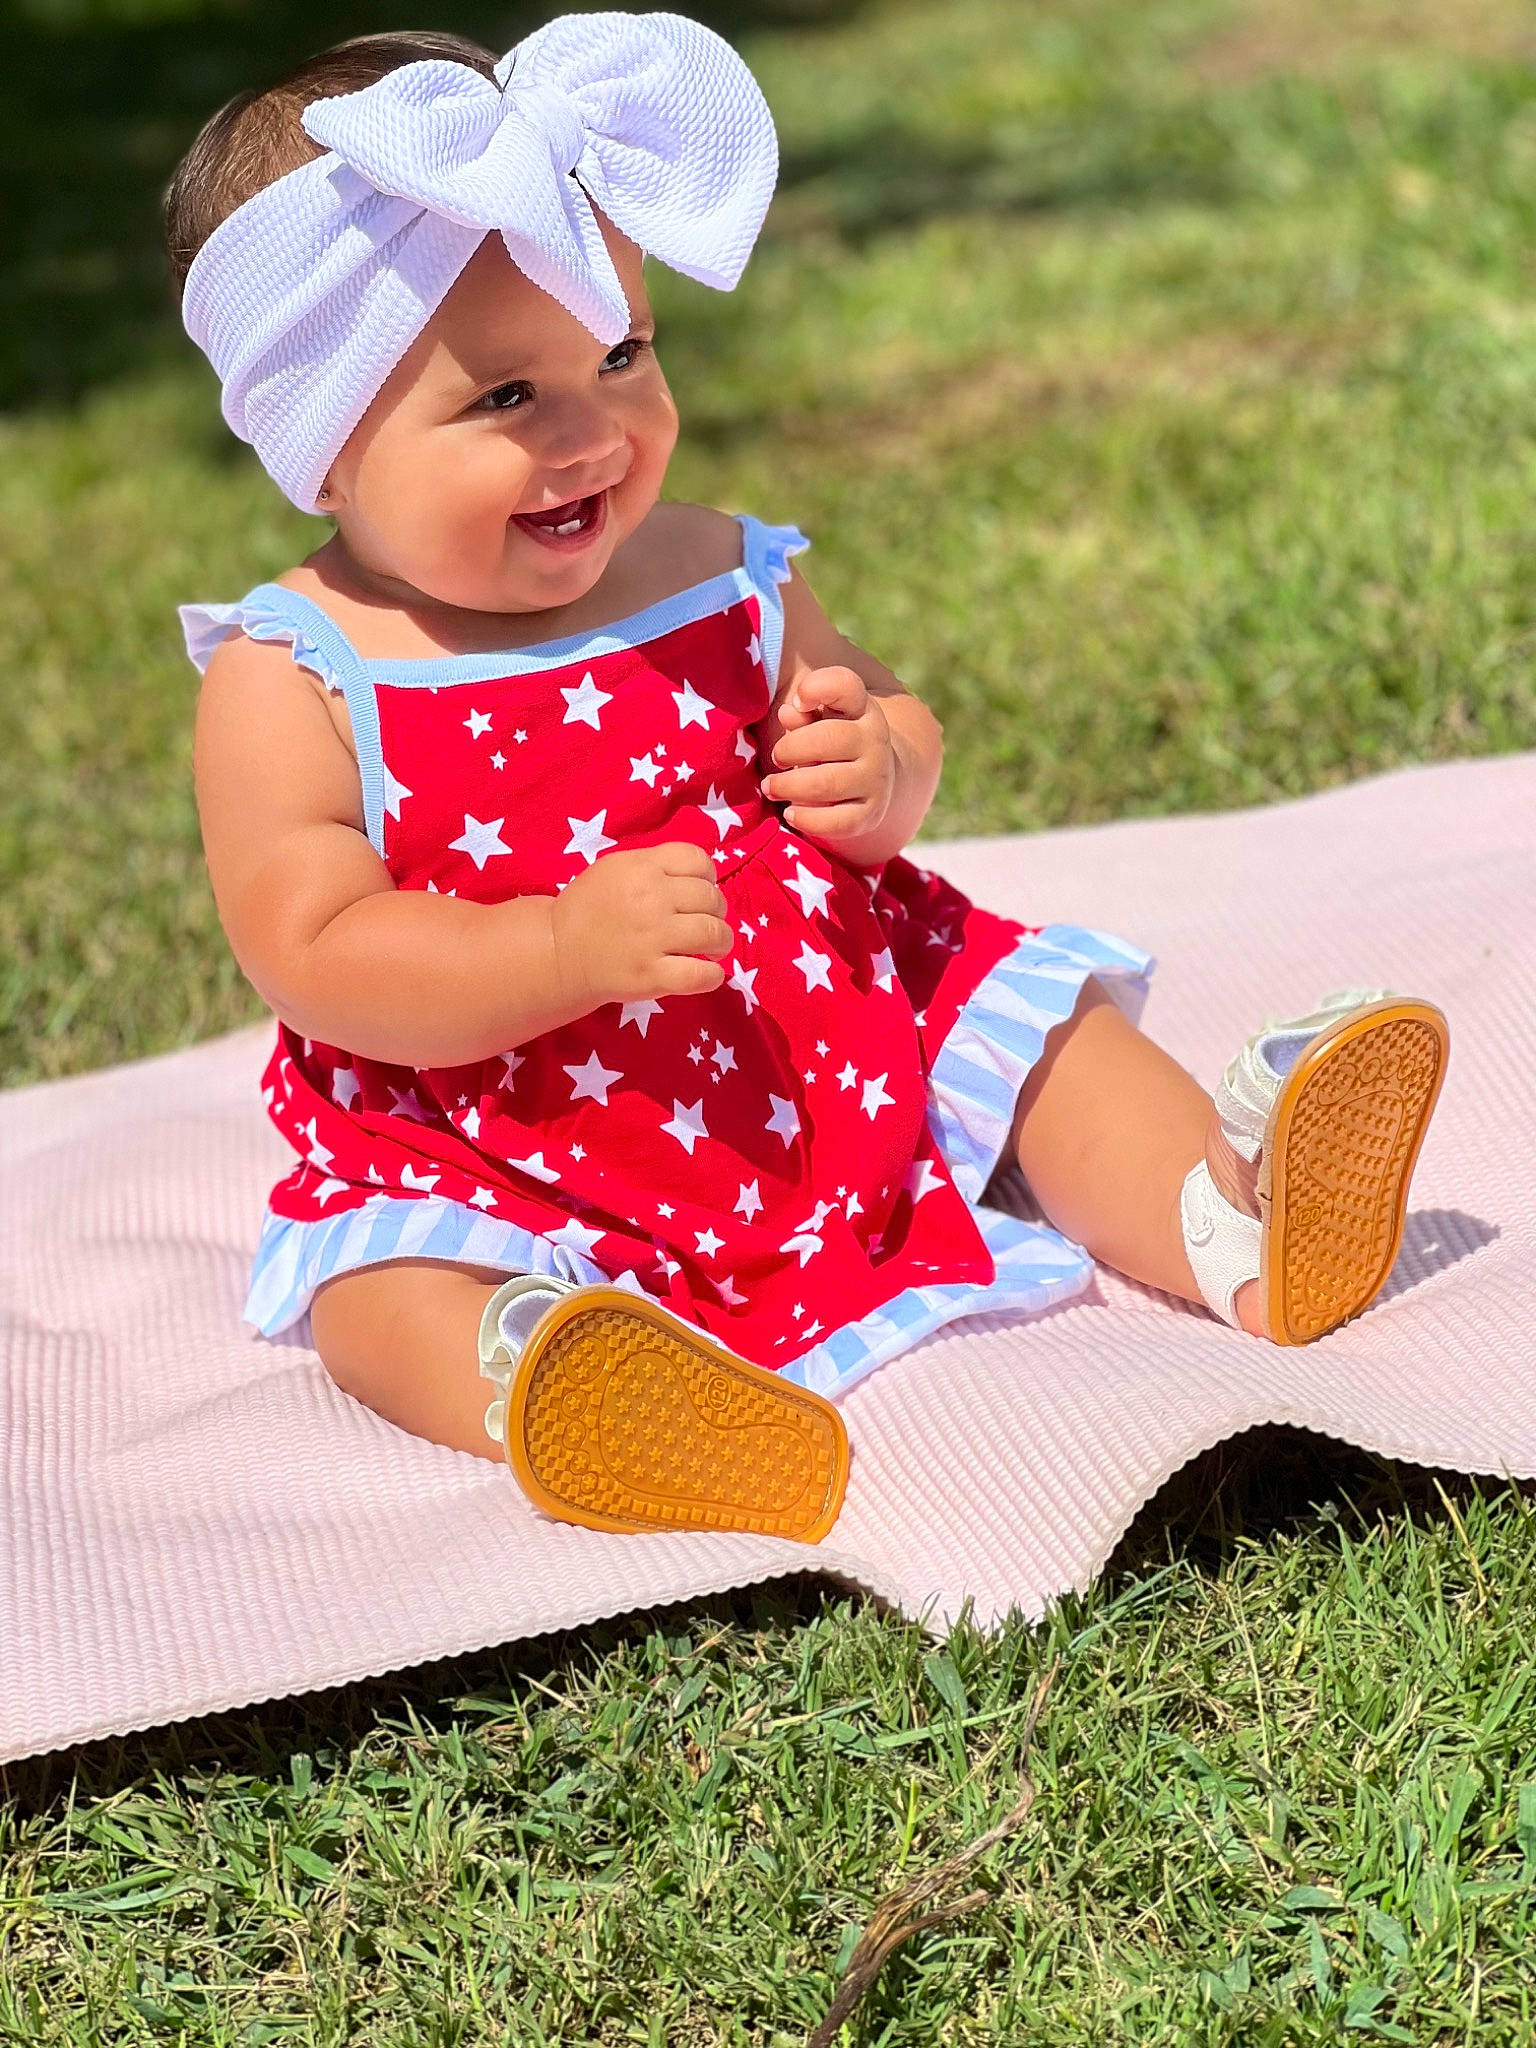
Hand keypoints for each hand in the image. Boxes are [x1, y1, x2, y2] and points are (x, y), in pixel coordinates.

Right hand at [551, 841, 732, 1007]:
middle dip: (717, 911)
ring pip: (713, 933)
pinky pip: (700, 975)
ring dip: (722, 942)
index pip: (698, 860)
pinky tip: (708, 973)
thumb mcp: (617, 868)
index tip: (700, 893)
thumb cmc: (590, 908)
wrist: (558, 951)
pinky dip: (713, 975)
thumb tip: (703, 878)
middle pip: (711, 898)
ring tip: (713, 949)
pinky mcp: (651, 975)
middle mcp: (651, 899)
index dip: (708, 877)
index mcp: (642, 868)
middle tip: (707, 924)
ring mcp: (652, 938)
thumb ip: (656, 866)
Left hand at [760, 665, 895, 849]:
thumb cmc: (830, 742)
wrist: (872, 780)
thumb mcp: (818, 721)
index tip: (799, 701)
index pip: (846, 686)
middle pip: (829, 739)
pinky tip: (791, 813)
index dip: (818, 687)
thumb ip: (802, 715)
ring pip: (826, 783)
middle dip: (790, 749)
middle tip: (776, 758)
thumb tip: (788, 713)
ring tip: (770, 787)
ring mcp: (875, 779)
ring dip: (788, 786)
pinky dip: (807, 819)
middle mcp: (875, 740)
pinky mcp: (870, 814)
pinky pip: (836, 822)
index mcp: (860, 708)